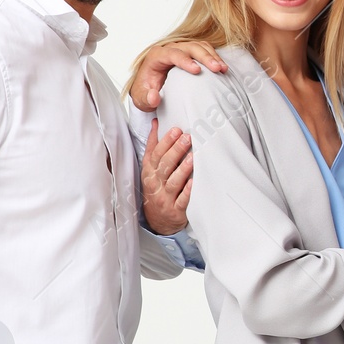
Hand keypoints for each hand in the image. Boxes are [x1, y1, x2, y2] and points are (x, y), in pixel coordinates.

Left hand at [129, 41, 226, 111]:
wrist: (149, 88)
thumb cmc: (145, 92)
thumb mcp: (141, 99)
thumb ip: (146, 98)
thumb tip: (154, 97)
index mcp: (156, 56)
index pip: (172, 54)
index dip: (185, 60)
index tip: (197, 71)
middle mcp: (169, 49)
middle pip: (189, 47)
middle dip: (205, 56)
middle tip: (217, 68)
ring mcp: (181, 50)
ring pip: (200, 46)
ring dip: (213, 56)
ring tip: (223, 69)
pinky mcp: (191, 54)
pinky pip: (205, 49)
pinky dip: (215, 57)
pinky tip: (222, 68)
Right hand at [141, 119, 192, 234]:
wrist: (157, 220)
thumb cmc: (156, 188)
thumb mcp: (150, 168)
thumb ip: (153, 146)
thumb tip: (155, 123)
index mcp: (149, 172)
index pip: (156, 154)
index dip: (165, 142)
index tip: (176, 129)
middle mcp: (155, 184)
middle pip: (165, 165)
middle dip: (176, 150)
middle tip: (187, 137)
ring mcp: (165, 198)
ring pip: (173, 181)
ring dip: (183, 169)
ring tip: (192, 157)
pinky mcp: (176, 210)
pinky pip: (182, 200)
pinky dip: (187, 191)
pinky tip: (194, 182)